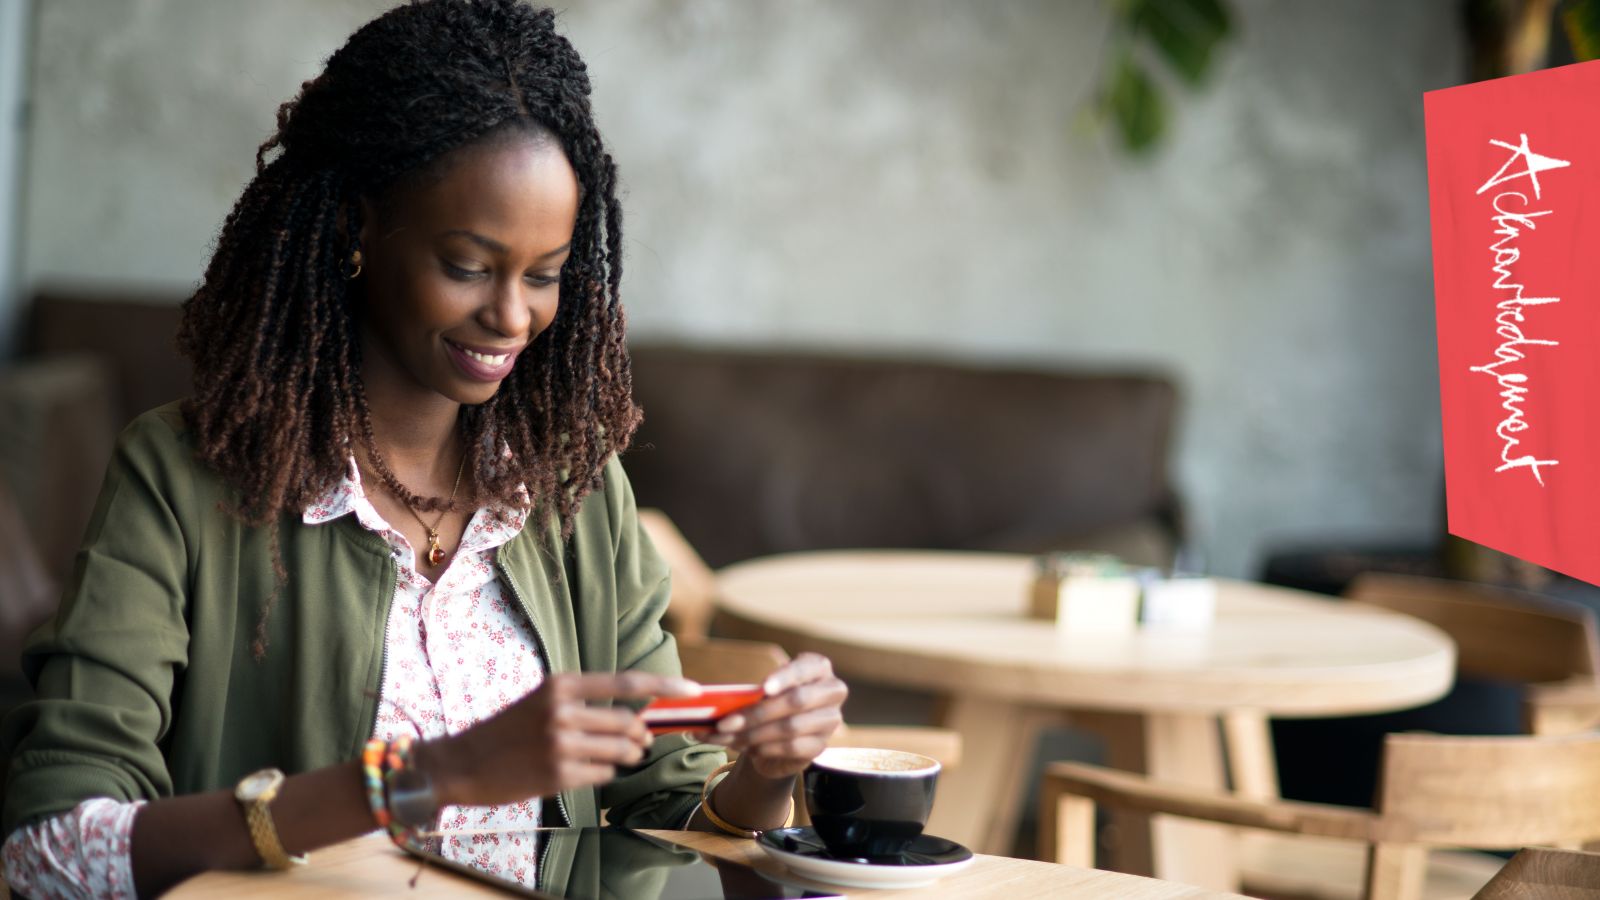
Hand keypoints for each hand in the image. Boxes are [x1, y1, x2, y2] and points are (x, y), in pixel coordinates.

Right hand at [423, 671, 699, 807]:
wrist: (462, 763)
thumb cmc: (508, 730)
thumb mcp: (543, 700)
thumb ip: (585, 702)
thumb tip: (637, 719)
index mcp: (561, 684)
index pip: (626, 681)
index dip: (665, 684)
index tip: (694, 690)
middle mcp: (562, 711)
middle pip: (629, 723)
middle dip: (641, 736)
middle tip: (639, 742)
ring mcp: (560, 745)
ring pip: (622, 752)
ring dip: (627, 756)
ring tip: (615, 755)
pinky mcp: (558, 776)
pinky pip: (603, 775)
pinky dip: (603, 773)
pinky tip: (582, 770)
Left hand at [706, 653, 847, 778]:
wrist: (779, 735)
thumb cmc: (770, 703)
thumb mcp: (762, 692)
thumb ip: (749, 694)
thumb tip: (714, 703)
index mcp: (818, 667)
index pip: (805, 668)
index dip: (785, 677)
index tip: (763, 688)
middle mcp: (832, 691)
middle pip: (796, 700)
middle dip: (757, 712)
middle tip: (724, 722)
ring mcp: (830, 720)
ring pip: (791, 727)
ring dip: (753, 734)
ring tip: (727, 737)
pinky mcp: (821, 746)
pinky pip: (791, 747)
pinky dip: (764, 748)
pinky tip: (747, 747)